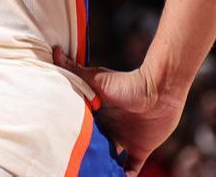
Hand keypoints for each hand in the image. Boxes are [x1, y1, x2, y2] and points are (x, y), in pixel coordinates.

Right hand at [53, 47, 184, 175]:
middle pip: (93, 147)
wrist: (160, 90)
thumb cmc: (127, 83)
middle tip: (74, 168)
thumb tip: (55, 50)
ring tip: (91, 175)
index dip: (70, 139)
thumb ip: (75, 70)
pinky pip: (131, 169)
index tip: (59, 148)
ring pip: (109, 161)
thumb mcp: (97, 79)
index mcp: (96, 115)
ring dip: (103, 168)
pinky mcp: (140, 149)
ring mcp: (124, 140)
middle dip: (86, 157)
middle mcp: (108, 129)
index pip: (80, 129)